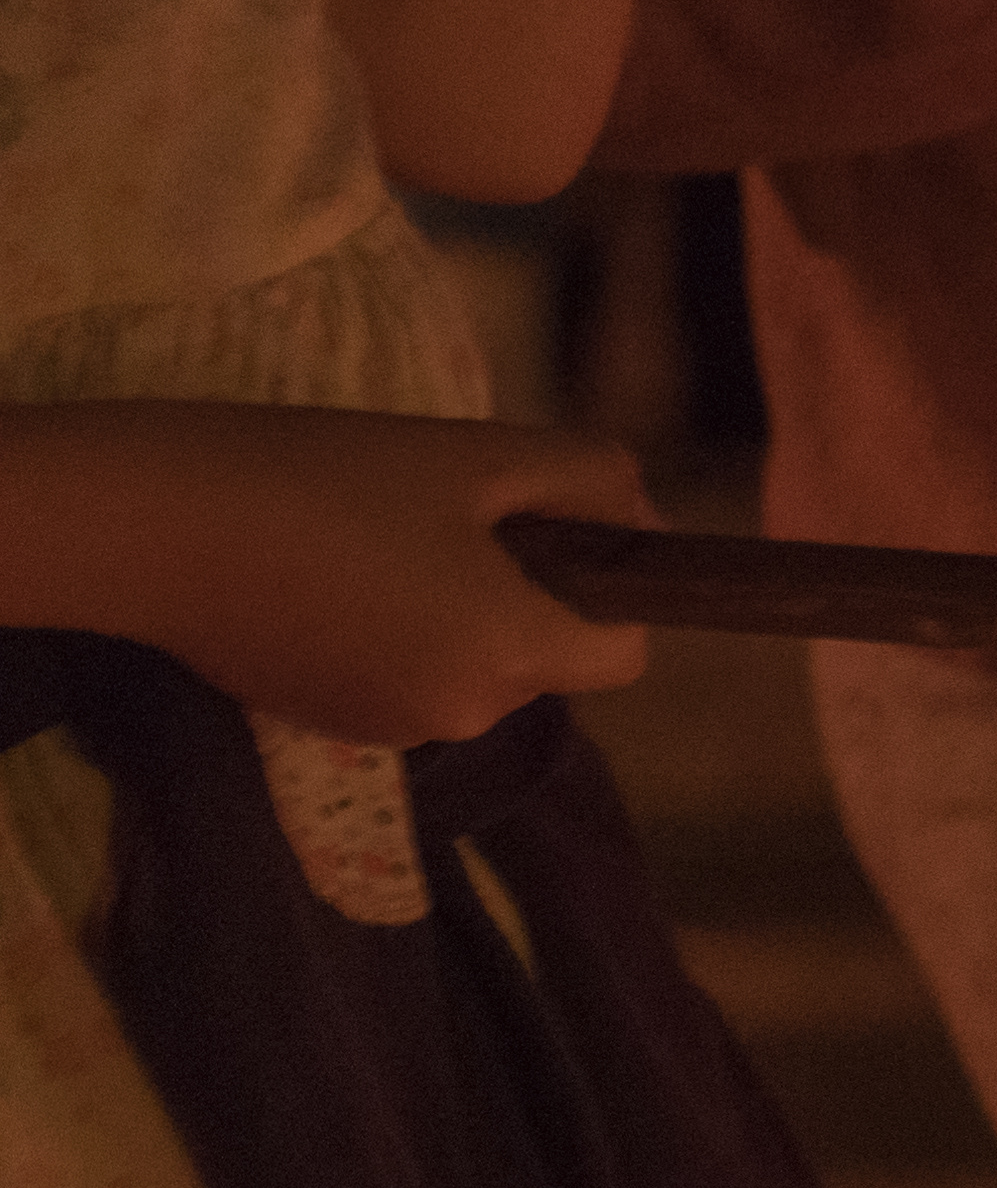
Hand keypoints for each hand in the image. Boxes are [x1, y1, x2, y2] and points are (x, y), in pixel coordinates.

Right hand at [12, 407, 654, 743]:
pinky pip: (406, 682)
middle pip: (544, 659)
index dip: (610, 593)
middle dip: (522, 596)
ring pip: (473, 670)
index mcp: (512, 653)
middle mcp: (465, 713)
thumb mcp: (480, 455)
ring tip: (379, 540)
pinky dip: (394, 638)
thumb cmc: (327, 476)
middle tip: (444, 518)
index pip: (624, 656)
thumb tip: (648, 523)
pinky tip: (332, 577)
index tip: (552, 533)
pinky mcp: (329, 727)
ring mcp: (392, 731)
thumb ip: (592, 481)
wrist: (157, 526)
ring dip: (456, 615)